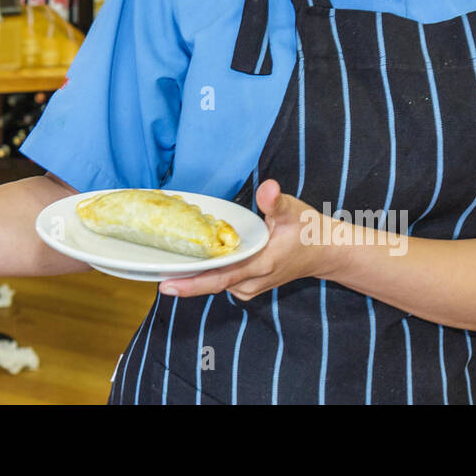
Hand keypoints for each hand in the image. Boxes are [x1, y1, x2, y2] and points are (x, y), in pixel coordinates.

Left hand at [159, 181, 329, 300]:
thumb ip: (276, 201)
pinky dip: (203, 272)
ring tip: (163, 259)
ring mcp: (248, 287)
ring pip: (212, 283)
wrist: (325, 251)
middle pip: (209, 283)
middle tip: (150, 270)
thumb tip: (267, 188)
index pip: (220, 278)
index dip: (192, 284)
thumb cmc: (308, 230)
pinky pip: (218, 280)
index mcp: (260, 264)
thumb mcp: (294, 210)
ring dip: (191, 274)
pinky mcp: (245, 285)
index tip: (165, 285)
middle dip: (181, 279)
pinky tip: (187, 259)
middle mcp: (250, 281)